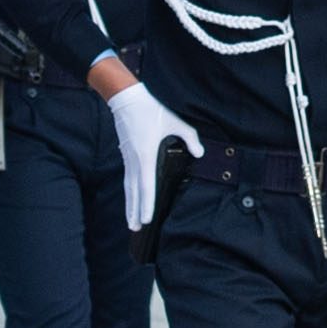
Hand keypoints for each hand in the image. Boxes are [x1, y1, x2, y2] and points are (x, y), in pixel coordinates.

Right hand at [105, 77, 200, 226]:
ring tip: (130, 222)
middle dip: (134, 212)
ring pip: (128, 187)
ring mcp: (128, 158)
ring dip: (129, 205)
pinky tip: (131, 199)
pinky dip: (129, 192)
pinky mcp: (127, 154)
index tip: (146, 220)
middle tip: (135, 230)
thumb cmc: (151, 108)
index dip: (146, 205)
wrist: (126, 97)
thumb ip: (190, 137)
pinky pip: (128, 178)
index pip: (146, 186)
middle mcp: (134, 160)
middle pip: (133, 192)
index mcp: (145, 155)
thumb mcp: (175, 121)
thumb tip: (199, 154)